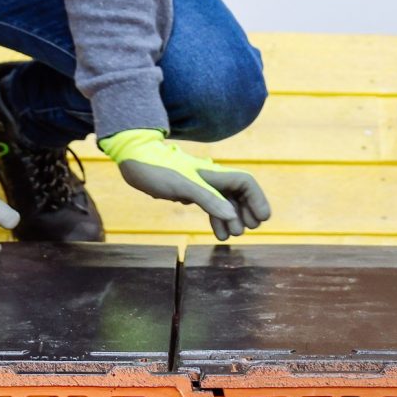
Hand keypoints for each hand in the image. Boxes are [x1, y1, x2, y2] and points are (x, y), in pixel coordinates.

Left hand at [99, 128, 271, 240]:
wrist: (135, 161)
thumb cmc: (158, 170)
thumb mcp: (183, 187)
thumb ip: (209, 201)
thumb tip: (233, 217)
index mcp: (214, 174)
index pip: (246, 183)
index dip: (257, 200)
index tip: (261, 219)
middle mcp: (211, 179)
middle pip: (240, 194)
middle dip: (247, 211)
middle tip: (250, 228)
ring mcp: (201, 185)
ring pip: (225, 202)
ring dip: (232, 218)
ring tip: (234, 235)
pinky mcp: (190, 191)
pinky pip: (211, 206)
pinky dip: (217, 219)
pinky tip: (218, 233)